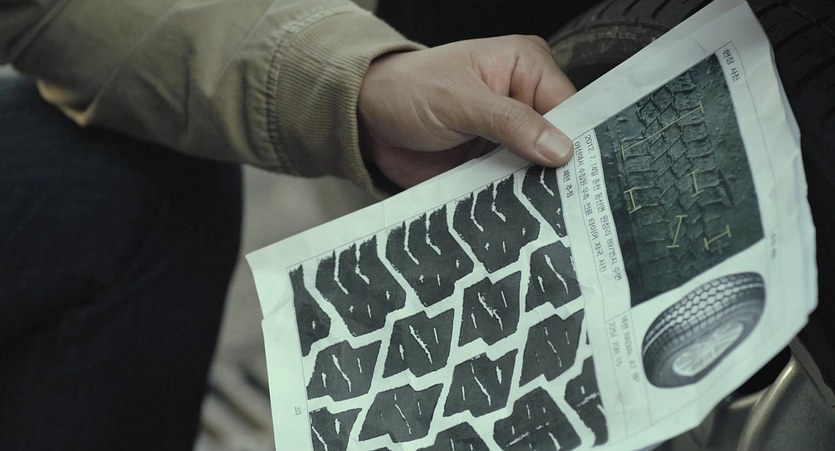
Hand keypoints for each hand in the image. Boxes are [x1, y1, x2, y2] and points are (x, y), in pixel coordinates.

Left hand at [358, 35, 575, 188]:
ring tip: (546, 209)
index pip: (569, 104)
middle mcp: (524, 100)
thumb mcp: (460, 100)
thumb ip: (510, 122)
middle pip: (560, 140)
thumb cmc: (409, 90)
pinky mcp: (494, 165)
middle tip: (568, 196)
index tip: (583, 170)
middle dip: (559, 168)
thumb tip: (559, 148)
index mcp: (525, 66)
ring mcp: (510, 137)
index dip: (576, 137)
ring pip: (540, 168)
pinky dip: (515, 199)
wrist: (368, 120)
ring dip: (537, 188)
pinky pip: (514, 186)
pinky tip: (520, 211)